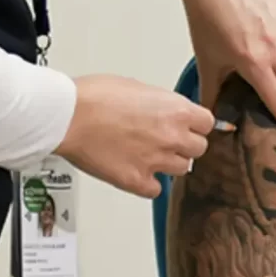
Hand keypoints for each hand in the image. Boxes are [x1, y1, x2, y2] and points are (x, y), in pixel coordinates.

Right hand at [55, 74, 214, 197]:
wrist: (69, 115)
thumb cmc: (94, 96)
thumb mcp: (137, 87)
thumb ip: (160, 103)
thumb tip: (164, 110)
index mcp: (176, 110)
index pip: (207, 123)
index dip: (196, 125)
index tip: (189, 126)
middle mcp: (171, 137)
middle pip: (199, 149)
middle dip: (185, 144)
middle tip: (168, 140)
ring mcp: (156, 161)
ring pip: (182, 170)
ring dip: (169, 163)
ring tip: (150, 155)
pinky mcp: (136, 181)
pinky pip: (156, 190)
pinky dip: (148, 183)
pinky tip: (137, 172)